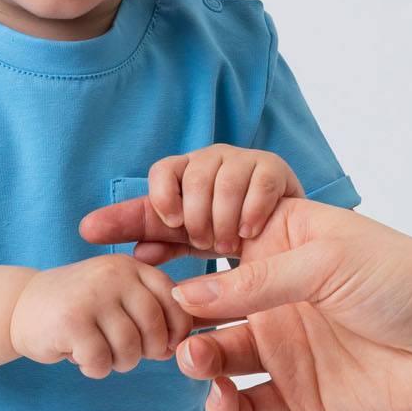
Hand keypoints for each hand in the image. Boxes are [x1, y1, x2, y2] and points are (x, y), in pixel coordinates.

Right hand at [9, 254, 191, 378]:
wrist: (20, 306)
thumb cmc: (77, 309)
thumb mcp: (116, 299)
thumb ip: (148, 316)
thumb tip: (176, 348)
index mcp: (130, 267)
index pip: (173, 301)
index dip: (175, 331)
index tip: (162, 346)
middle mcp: (113, 275)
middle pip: (154, 329)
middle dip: (144, 353)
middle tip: (122, 353)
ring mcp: (92, 296)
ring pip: (129, 349)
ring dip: (117, 363)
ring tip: (98, 353)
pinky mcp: (71, 321)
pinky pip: (101, 361)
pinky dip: (93, 369)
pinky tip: (79, 357)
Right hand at [83, 194, 411, 410]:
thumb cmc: (408, 277)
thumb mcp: (324, 260)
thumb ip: (251, 283)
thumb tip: (183, 301)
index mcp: (273, 242)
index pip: (196, 230)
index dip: (144, 229)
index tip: (96, 235)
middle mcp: (270, 292)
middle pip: (191, 298)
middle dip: (154, 308)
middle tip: (137, 319)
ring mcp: (282, 343)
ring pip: (212, 355)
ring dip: (194, 360)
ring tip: (198, 361)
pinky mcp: (299, 393)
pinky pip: (246, 407)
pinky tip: (225, 405)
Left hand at [129, 147, 301, 263]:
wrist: (273, 230)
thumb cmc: (223, 229)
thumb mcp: (188, 239)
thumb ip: (160, 243)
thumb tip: (138, 253)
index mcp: (184, 170)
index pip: (162, 170)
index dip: (163, 196)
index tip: (173, 224)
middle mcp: (212, 157)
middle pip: (196, 179)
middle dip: (198, 218)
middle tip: (205, 244)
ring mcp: (243, 159)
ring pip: (226, 183)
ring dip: (224, 221)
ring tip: (228, 245)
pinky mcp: (273, 167)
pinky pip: (260, 186)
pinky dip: (252, 214)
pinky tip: (250, 232)